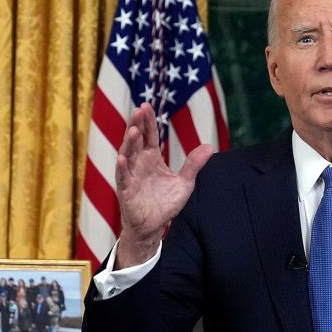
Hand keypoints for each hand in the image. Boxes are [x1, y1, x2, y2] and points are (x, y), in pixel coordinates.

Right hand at [114, 101, 214, 267]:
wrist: (153, 226)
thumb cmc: (165, 203)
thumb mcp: (184, 183)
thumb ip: (194, 164)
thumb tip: (210, 147)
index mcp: (152, 158)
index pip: (150, 135)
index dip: (148, 121)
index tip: (147, 105)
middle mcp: (139, 163)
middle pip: (136, 140)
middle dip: (137, 125)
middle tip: (139, 110)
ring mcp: (131, 175)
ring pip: (127, 154)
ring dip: (129, 142)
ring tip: (133, 130)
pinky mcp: (126, 190)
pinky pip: (122, 176)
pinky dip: (122, 167)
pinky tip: (122, 157)